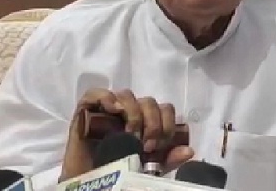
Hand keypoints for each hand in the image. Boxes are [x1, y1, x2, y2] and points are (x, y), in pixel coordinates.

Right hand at [60, 89, 193, 181]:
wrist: (90, 183)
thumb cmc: (118, 171)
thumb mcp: (149, 167)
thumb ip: (168, 158)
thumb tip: (189, 151)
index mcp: (147, 120)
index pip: (165, 109)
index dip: (167, 124)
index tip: (159, 146)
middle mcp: (130, 111)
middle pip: (149, 102)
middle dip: (153, 123)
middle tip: (146, 145)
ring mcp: (108, 109)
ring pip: (127, 95)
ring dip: (133, 114)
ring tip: (130, 135)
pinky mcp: (86, 110)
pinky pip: (96, 93)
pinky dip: (106, 96)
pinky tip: (113, 110)